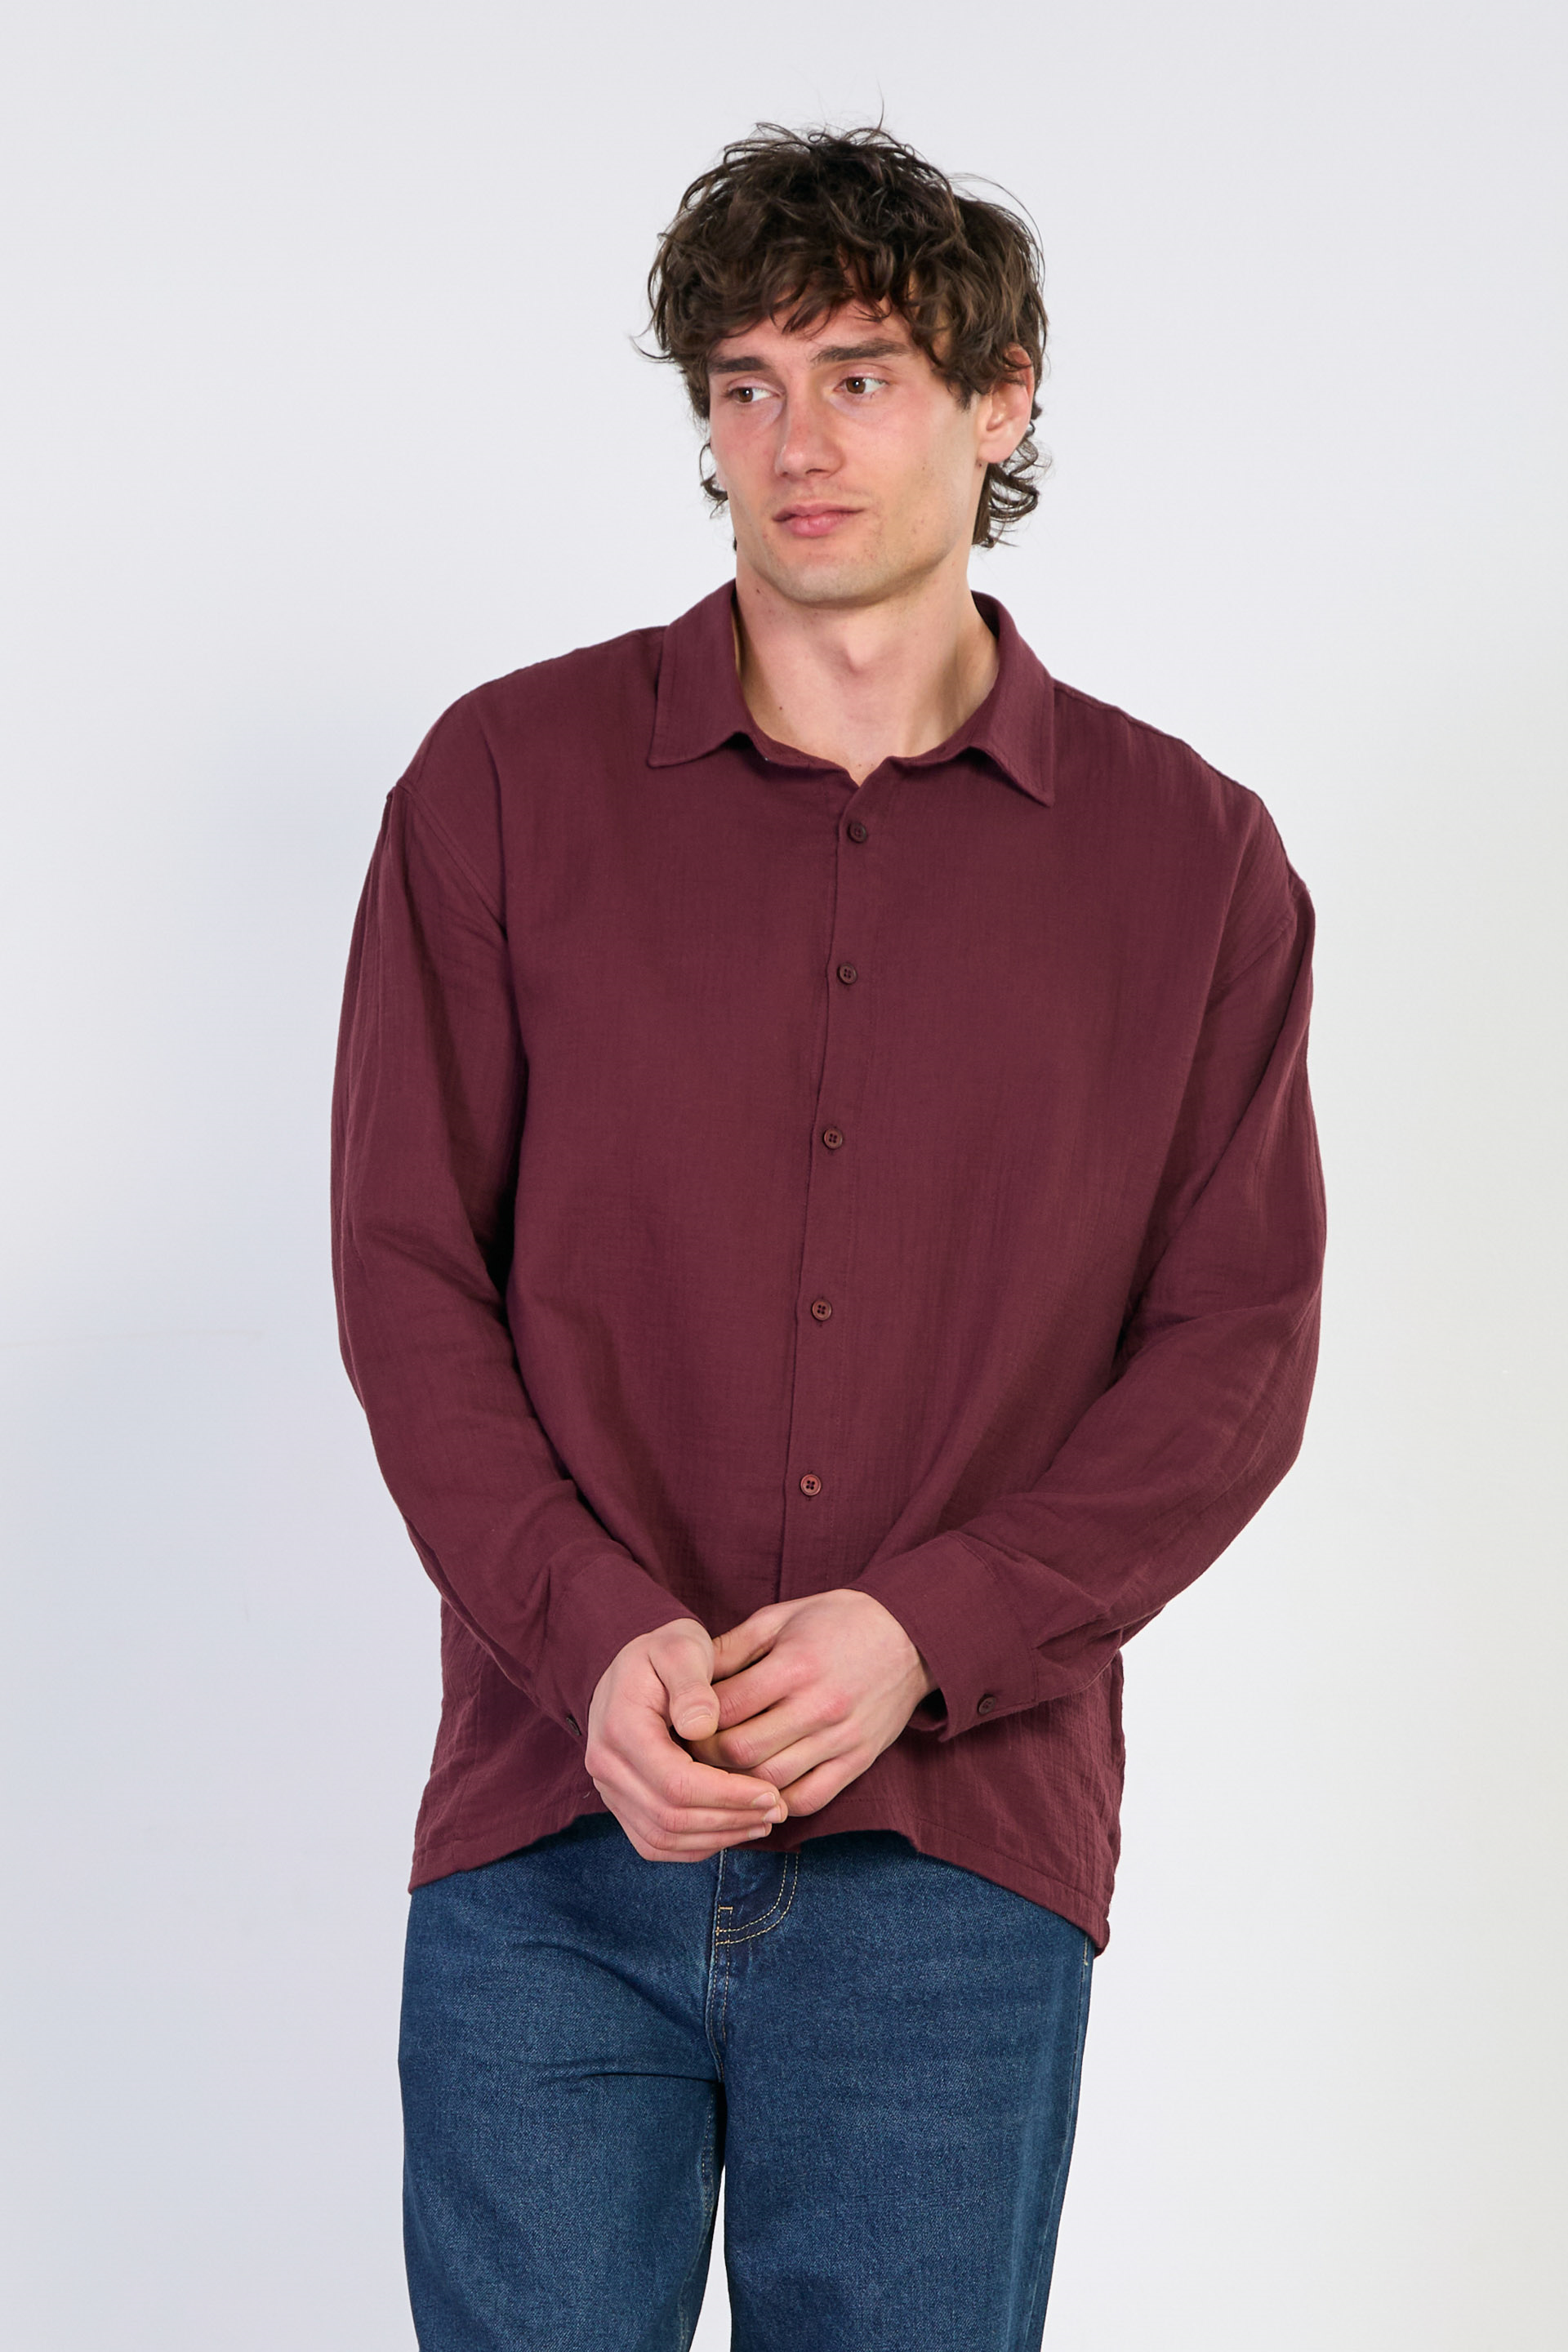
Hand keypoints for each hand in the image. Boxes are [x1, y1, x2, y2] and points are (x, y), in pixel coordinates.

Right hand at [585, 1619, 789, 1862]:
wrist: (638, 1664)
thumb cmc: (668, 1651)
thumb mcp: (681, 1648)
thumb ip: (691, 1684)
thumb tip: (702, 1727)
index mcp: (620, 1728)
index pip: (675, 1782)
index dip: (726, 1795)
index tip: (770, 1791)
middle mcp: (606, 1765)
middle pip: (670, 1817)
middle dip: (729, 1819)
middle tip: (778, 1809)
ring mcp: (609, 1789)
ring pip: (663, 1838)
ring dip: (718, 1837)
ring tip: (764, 1820)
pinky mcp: (622, 1804)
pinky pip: (655, 1843)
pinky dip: (697, 1845)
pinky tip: (735, 1827)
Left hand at [687, 1589, 935, 1816]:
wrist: (911, 1636)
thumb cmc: (837, 1621)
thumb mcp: (782, 1617)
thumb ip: (733, 1647)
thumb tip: (686, 1676)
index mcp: (795, 1665)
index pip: (726, 1707)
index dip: (694, 1719)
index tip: (681, 1720)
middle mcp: (819, 1706)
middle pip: (741, 1751)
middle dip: (706, 1755)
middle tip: (691, 1751)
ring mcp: (841, 1739)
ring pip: (770, 1781)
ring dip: (736, 1782)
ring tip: (720, 1770)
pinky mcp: (859, 1762)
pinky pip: (808, 1799)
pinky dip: (776, 1801)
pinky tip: (759, 1787)